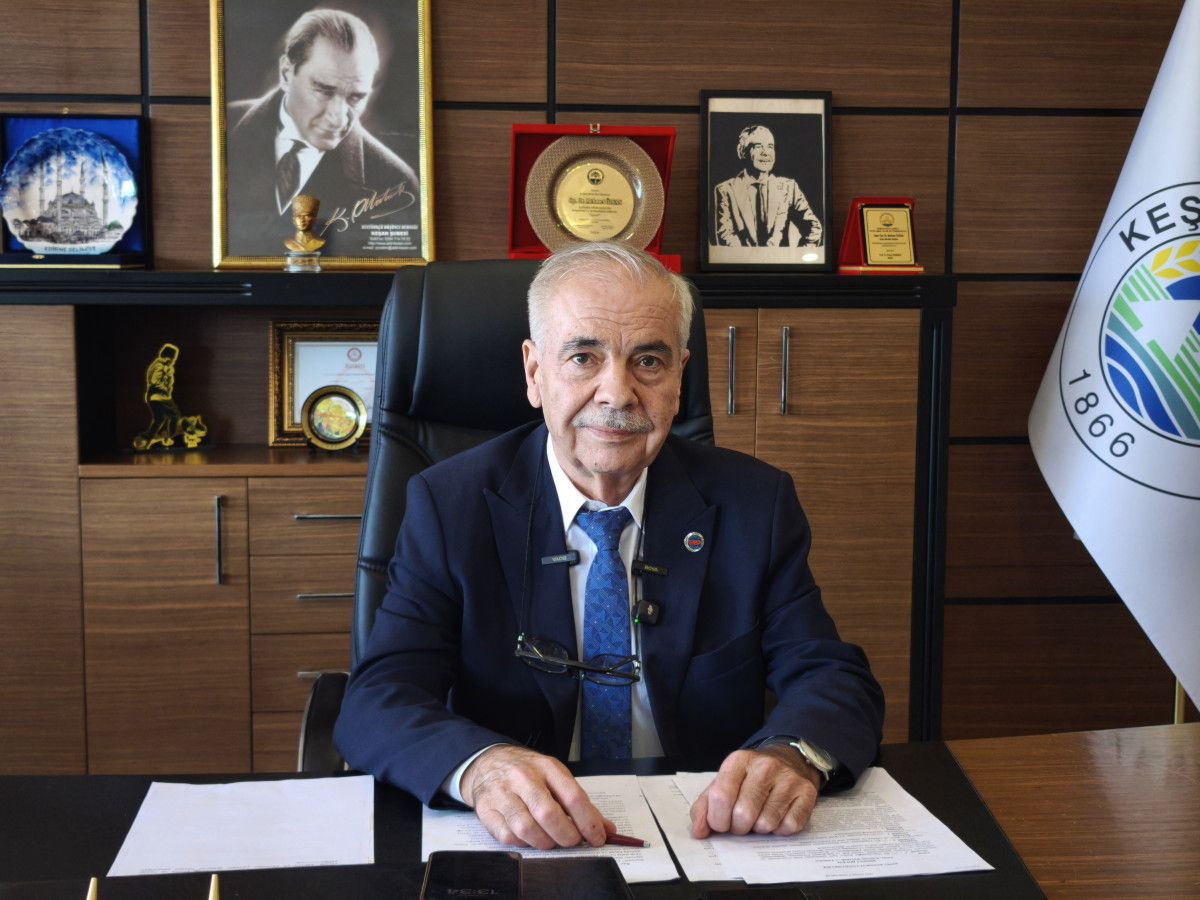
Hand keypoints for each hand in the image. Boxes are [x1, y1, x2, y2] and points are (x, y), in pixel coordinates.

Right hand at [460, 745, 613, 849]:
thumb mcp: (554, 777)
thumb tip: (606, 829)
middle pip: (549, 815)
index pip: (573, 796)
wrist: (487, 761)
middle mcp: (523, 778)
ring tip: (551, 841)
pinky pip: (508, 836)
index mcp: (546, 767)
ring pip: (527, 829)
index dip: (589, 822)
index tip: (598, 838)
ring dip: (544, 842)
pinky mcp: (486, 809)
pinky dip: (523, 843)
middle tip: (573, 842)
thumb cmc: (527, 772)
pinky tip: (529, 838)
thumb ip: (579, 803)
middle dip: (566, 836)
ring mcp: (502, 793)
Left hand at [689, 745, 820, 837]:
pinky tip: (778, 816)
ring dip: (760, 829)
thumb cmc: (750, 777)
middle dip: (739, 827)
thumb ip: (705, 806)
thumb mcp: (724, 782)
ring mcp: (788, 778)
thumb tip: (699, 831)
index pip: (720, 797)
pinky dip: (781, 829)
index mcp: (738, 761)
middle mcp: (764, 766)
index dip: (717, 820)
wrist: (789, 759)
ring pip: (766, 824)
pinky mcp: (807, 792)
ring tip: (760, 815)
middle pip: (743, 815)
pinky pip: (789, 826)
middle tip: (741, 821)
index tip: (721, 823)